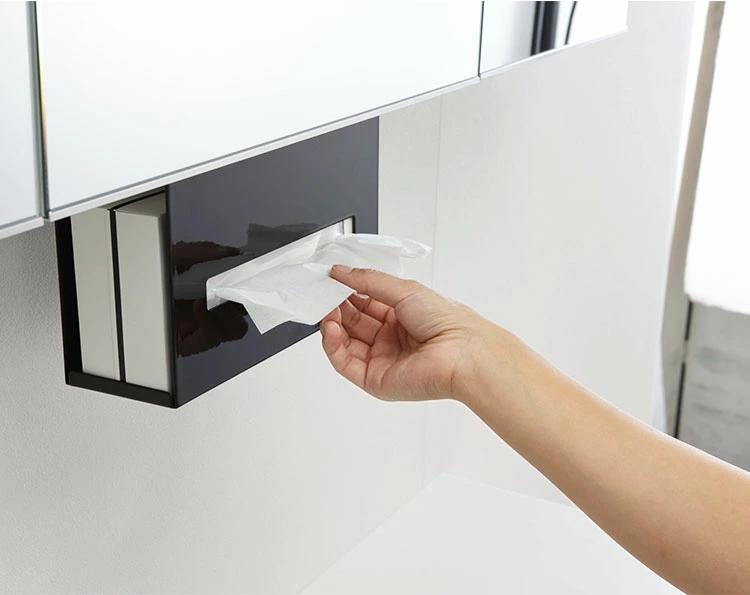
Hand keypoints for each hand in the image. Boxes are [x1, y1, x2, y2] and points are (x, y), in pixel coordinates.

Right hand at [320, 266, 501, 401]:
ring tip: (326, 311)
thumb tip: (341, 272)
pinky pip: (345, 363)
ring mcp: (382, 359)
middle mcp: (391, 338)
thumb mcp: (404, 289)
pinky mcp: (375, 379)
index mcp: (401, 315)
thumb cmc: (446, 322)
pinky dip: (333, 346)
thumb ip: (368, 281)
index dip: (346, 292)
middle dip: (336, 307)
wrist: (462, 353)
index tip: (330, 280)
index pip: (364, 302)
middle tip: (323, 294)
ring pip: (345, 343)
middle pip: (352, 322)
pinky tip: (332, 329)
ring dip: (332, 326)